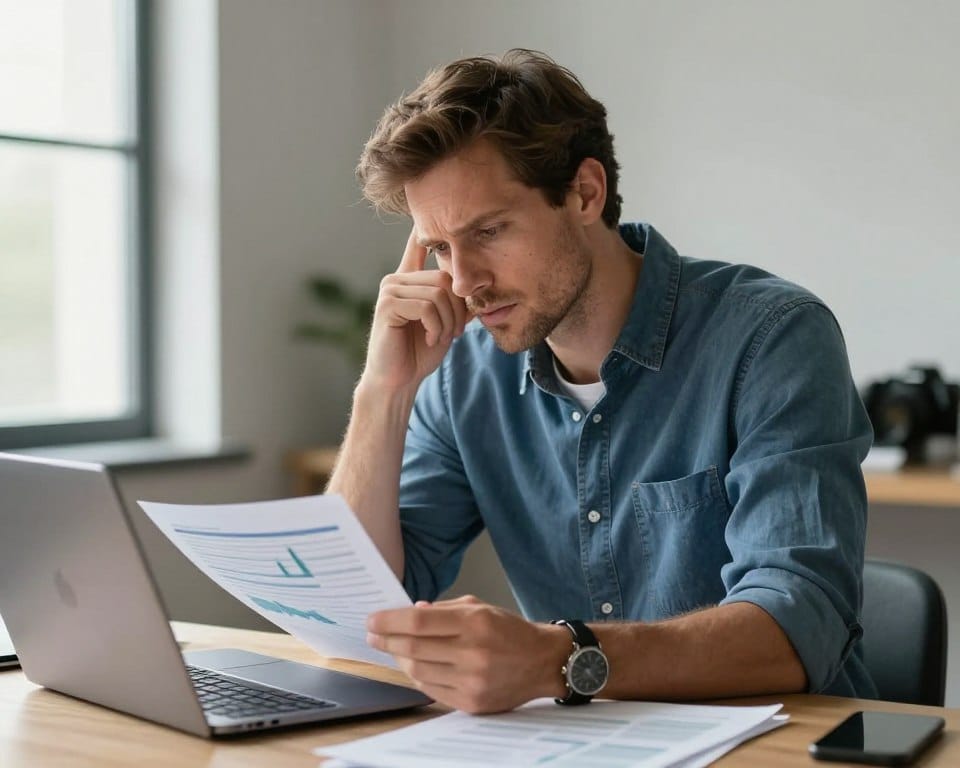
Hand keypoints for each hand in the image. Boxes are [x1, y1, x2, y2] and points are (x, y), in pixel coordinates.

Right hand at [360, 228, 468, 395]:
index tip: (427, 215)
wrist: (399, 380)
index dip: (423, 231)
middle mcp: (396, 279)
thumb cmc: (420, 352)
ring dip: (448, 321)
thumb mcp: (446, 323)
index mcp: (409, 280)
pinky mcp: (386, 305)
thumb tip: (480, 286)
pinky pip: (426, 306)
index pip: (417, 248)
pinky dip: (435, 326)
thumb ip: (458, 303)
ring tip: (440, 337)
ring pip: (438, 293)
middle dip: (457, 309)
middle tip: (454, 332)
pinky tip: (428, 338)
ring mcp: (389, 289)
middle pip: (444, 278)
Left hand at [367, 595, 568, 712]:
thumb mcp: (481, 608)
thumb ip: (444, 609)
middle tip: (374, 635)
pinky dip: (418, 676)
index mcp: (475, 622)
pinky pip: (431, 690)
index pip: (418, 622)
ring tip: (394, 650)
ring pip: (418, 670)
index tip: (373, 620)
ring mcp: (472, 680)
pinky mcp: (472, 702)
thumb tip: (409, 612)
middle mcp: (473, 652)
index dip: (389, 621)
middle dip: (386, 640)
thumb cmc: (510, 631)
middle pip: (413, 648)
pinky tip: (415, 666)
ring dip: (400, 659)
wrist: (543, 661)